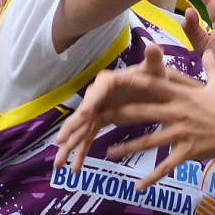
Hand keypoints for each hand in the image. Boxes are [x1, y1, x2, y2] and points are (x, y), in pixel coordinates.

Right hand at [54, 42, 174, 172]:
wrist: (154, 89)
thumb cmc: (154, 77)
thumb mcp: (155, 70)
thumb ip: (153, 60)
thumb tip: (154, 46)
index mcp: (108, 82)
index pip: (97, 92)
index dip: (90, 103)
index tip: (85, 116)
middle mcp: (97, 95)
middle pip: (81, 113)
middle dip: (70, 129)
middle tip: (61, 143)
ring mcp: (97, 109)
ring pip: (80, 129)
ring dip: (70, 147)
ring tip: (59, 165)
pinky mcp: (101, 120)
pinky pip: (88, 137)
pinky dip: (81, 152)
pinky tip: (74, 168)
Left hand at [55, 45, 214, 188]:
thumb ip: (211, 67)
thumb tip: (209, 51)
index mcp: (182, 95)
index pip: (153, 85)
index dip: (132, 82)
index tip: (114, 79)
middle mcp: (178, 113)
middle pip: (142, 113)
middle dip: (118, 115)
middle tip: (97, 118)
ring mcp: (182, 133)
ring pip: (149, 142)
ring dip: (127, 148)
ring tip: (108, 153)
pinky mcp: (187, 151)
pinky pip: (166, 166)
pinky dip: (152, 178)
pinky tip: (138, 187)